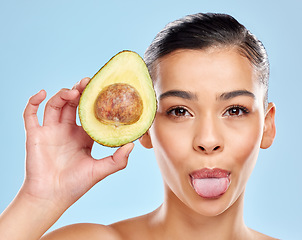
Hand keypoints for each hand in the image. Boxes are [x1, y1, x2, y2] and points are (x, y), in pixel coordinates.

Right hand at [21, 77, 133, 208]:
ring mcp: (50, 131)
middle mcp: (67, 130)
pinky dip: (33, 102)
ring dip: (62, 94)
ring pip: (55, 105)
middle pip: (72, 104)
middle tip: (87, 83)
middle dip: (79, 92)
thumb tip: (132, 145)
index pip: (89, 112)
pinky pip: (30, 114)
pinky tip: (42, 93)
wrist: (52, 197)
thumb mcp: (99, 171)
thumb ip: (117, 160)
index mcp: (83, 136)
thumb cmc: (75, 185)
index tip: (101, 90)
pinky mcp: (35, 134)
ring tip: (73, 91)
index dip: (94, 101)